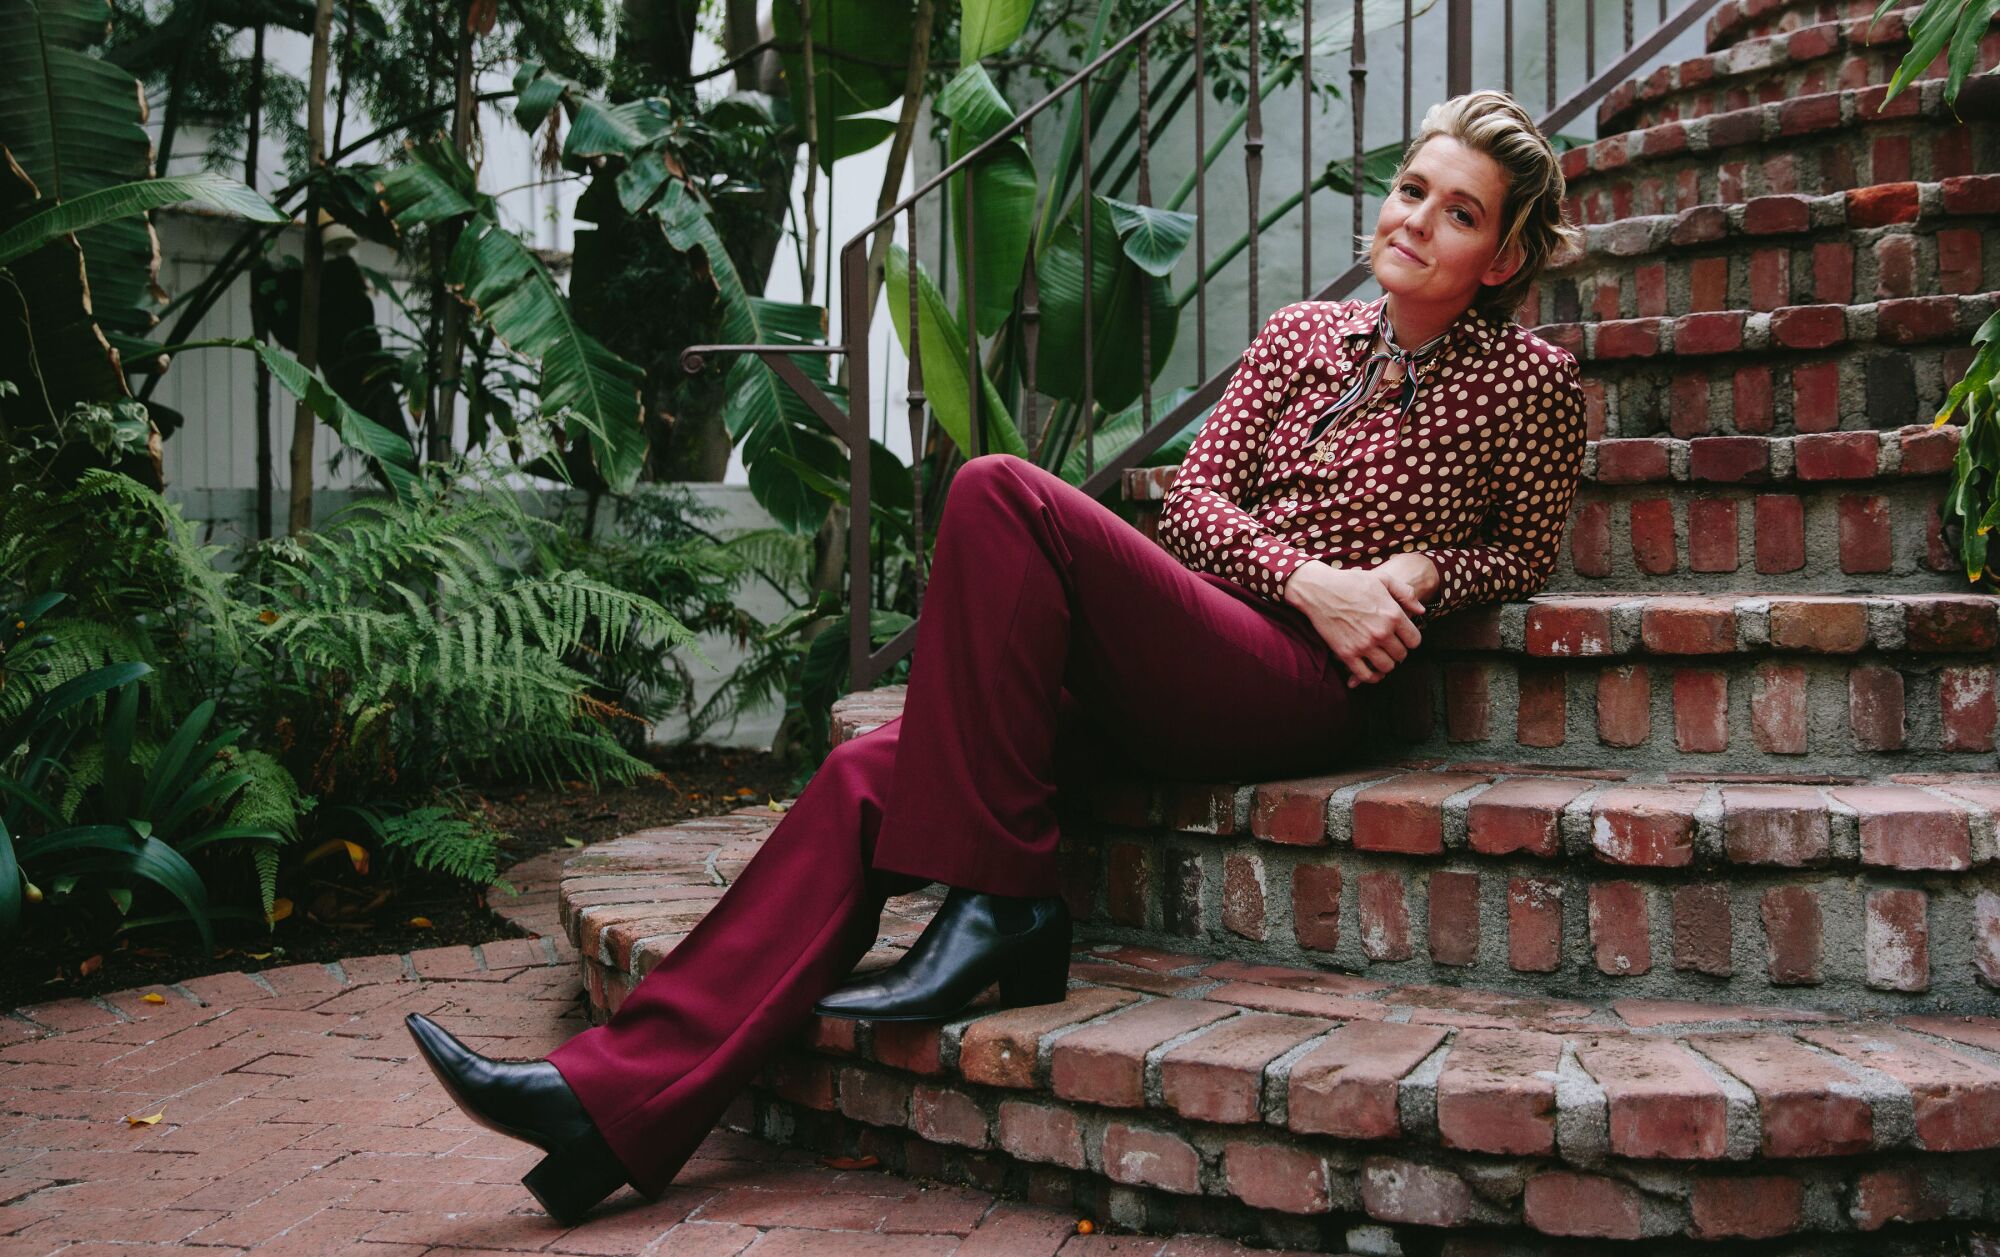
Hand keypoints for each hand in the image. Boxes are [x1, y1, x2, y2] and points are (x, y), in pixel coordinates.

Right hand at [1282, 561, 1427, 686]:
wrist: (1319, 589)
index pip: (1414, 641)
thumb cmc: (1351, 582)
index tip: (1402, 638)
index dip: (1410, 640)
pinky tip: (1370, 669)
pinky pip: (1366, 675)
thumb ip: (1405, 593)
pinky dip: (1371, 676)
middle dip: (1397, 651)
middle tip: (1389, 646)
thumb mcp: (1383, 579)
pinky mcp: (1347, 654)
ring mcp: (1364, 645)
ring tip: (1380, 655)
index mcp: (1393, 615)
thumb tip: (1421, 610)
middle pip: (1401, 655)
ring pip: (1387, 667)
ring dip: (1385, 663)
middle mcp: (1381, 632)